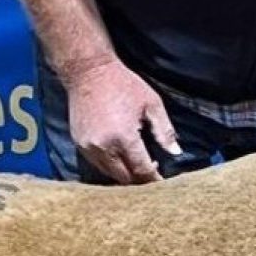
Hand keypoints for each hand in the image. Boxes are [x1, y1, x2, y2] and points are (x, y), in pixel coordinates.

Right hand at [64, 59, 180, 184]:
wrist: (89, 71)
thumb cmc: (123, 84)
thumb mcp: (151, 103)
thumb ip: (164, 131)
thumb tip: (175, 152)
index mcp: (124, 137)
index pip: (141, 170)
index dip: (154, 179)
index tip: (162, 183)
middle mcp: (104, 147)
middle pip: (125, 178)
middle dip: (140, 181)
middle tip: (152, 176)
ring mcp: (88, 147)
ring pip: (110, 174)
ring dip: (125, 175)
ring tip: (138, 168)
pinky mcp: (79, 144)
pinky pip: (97, 164)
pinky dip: (111, 166)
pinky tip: (121, 158)